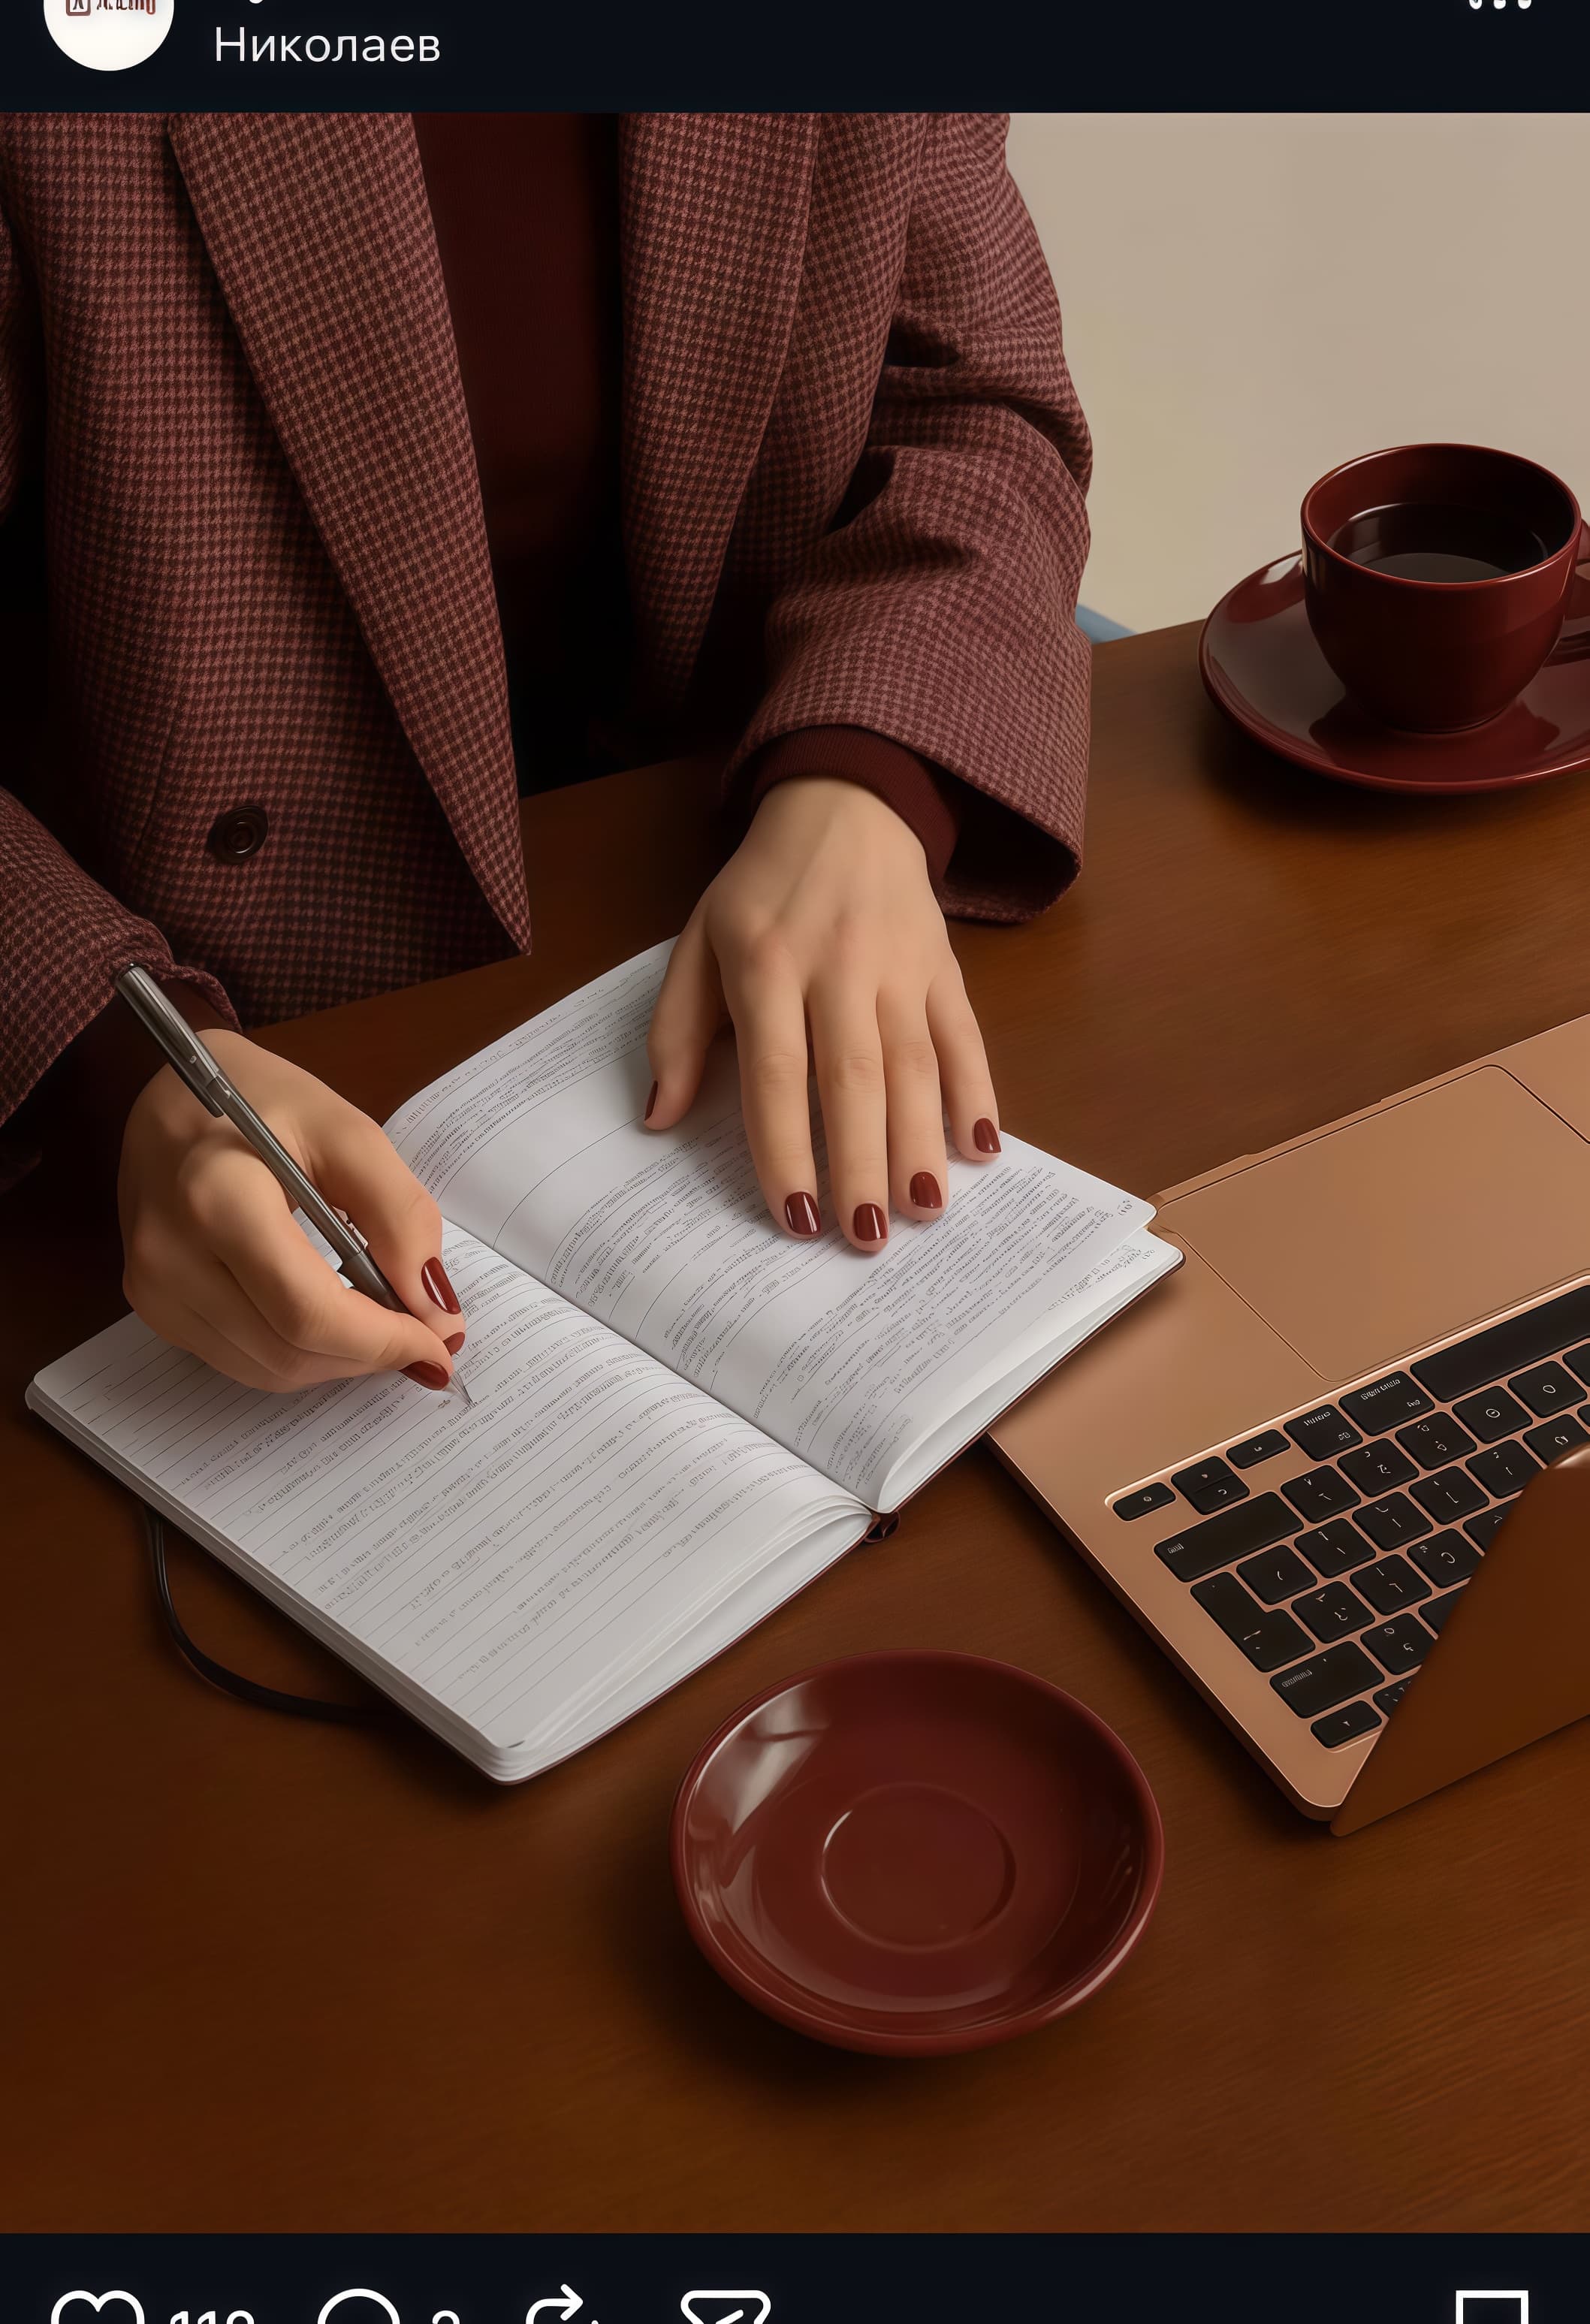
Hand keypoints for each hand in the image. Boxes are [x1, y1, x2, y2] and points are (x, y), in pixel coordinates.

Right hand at [119, 1032, 464, 1391]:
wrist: (176, 1094)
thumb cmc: (264, 1100)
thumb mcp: (348, 1133)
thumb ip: (399, 1215)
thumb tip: (432, 1306)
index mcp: (217, 1198)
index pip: (307, 1310)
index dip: (382, 1341)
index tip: (440, 1339)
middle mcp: (170, 1254)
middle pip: (289, 1350)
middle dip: (370, 1353)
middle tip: (424, 1331)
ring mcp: (151, 1287)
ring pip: (266, 1370)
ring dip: (338, 1361)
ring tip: (381, 1323)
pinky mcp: (151, 1306)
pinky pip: (238, 1361)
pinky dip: (298, 1354)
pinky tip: (330, 1318)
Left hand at [647, 776, 1000, 1250]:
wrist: (844, 805)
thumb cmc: (761, 889)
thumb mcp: (698, 942)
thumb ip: (676, 1030)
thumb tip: (660, 1116)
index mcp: (765, 964)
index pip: (776, 1072)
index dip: (786, 1148)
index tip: (794, 1216)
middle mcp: (836, 966)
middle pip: (852, 1079)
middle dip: (859, 1164)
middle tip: (863, 1238)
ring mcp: (898, 965)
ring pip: (914, 1065)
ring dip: (920, 1143)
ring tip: (922, 1212)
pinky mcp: (942, 965)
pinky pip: (963, 1035)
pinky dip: (977, 1091)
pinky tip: (980, 1148)